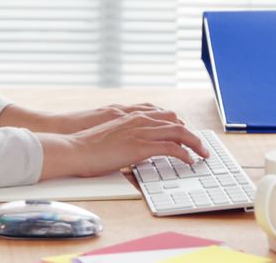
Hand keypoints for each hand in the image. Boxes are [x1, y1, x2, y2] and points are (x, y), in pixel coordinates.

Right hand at [38, 111, 208, 179]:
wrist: (73, 148)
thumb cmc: (86, 144)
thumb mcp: (108, 133)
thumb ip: (123, 134)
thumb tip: (131, 145)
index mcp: (130, 115)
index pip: (163, 115)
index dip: (178, 124)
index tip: (186, 134)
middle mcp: (138, 119)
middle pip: (175, 121)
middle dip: (191, 133)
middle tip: (200, 145)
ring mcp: (140, 131)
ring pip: (178, 132)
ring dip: (194, 143)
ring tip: (201, 154)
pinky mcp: (140, 147)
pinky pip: (171, 148)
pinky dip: (184, 154)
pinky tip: (189, 161)